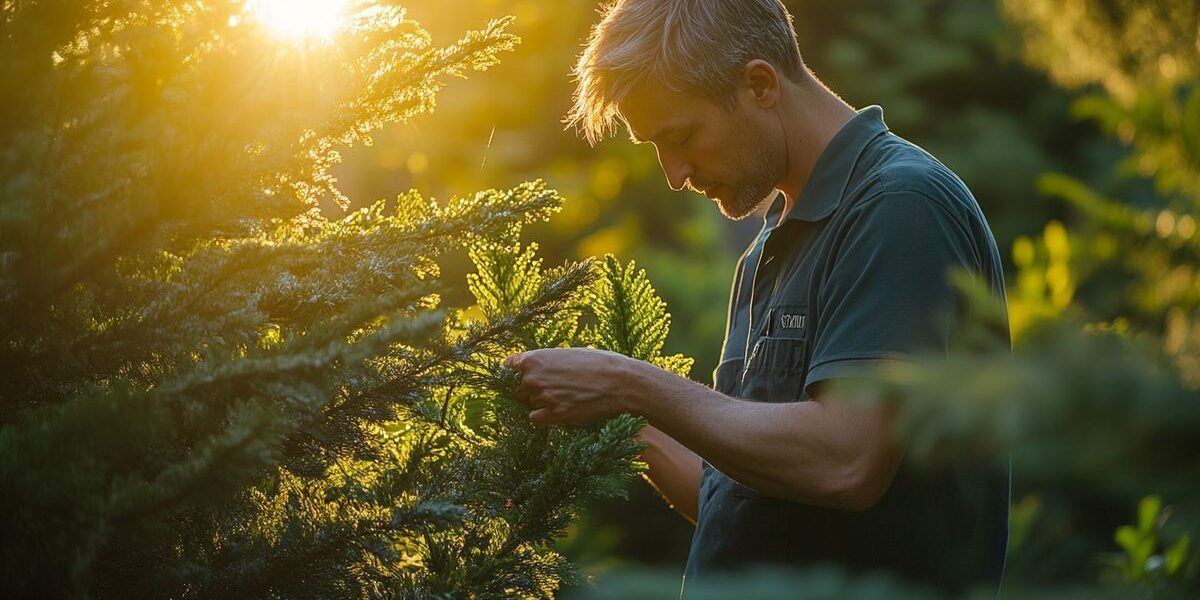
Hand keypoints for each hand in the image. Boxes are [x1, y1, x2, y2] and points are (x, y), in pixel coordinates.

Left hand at [504, 348, 635, 425]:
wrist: (622, 382)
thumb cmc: (600, 363)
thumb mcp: (570, 353)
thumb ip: (548, 361)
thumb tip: (537, 369)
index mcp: (535, 358)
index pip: (508, 366)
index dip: (514, 372)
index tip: (519, 377)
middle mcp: (533, 377)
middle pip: (517, 389)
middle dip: (530, 390)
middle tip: (552, 389)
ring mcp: (542, 397)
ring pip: (529, 403)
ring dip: (540, 403)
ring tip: (563, 398)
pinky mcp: (554, 415)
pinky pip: (535, 419)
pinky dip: (544, 417)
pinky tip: (559, 411)